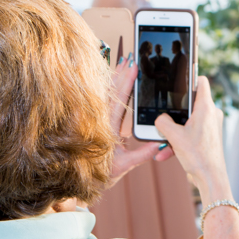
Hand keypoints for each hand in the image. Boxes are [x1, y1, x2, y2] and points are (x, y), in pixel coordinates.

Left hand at [107, 55, 173, 188]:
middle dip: (121, 73)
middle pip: (112, 92)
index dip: (127, 83)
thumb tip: (158, 143)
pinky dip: (109, 88)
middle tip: (129, 57)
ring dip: (114, 78)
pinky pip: (103, 101)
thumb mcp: (123, 166)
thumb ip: (141, 155)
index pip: (119, 101)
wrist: (80, 181)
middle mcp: (101, 122)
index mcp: (108, 129)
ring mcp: (97, 121)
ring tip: (122, 62)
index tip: (133, 68)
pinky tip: (113, 79)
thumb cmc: (101, 174)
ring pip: (106, 94)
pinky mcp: (96, 123)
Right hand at [155, 76, 228, 199]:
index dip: (189, 78)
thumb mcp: (174, 136)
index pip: (201, 82)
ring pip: (188, 122)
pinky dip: (179, 142)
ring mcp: (211, 126)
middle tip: (164, 118)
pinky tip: (165, 153)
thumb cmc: (198, 156)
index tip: (177, 80)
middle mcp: (211, 114)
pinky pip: (190, 134)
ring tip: (162, 142)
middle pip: (190, 103)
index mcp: (205, 107)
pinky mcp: (208, 137)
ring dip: (173, 132)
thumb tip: (160, 119)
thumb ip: (162, 122)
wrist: (211, 178)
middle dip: (174, 113)